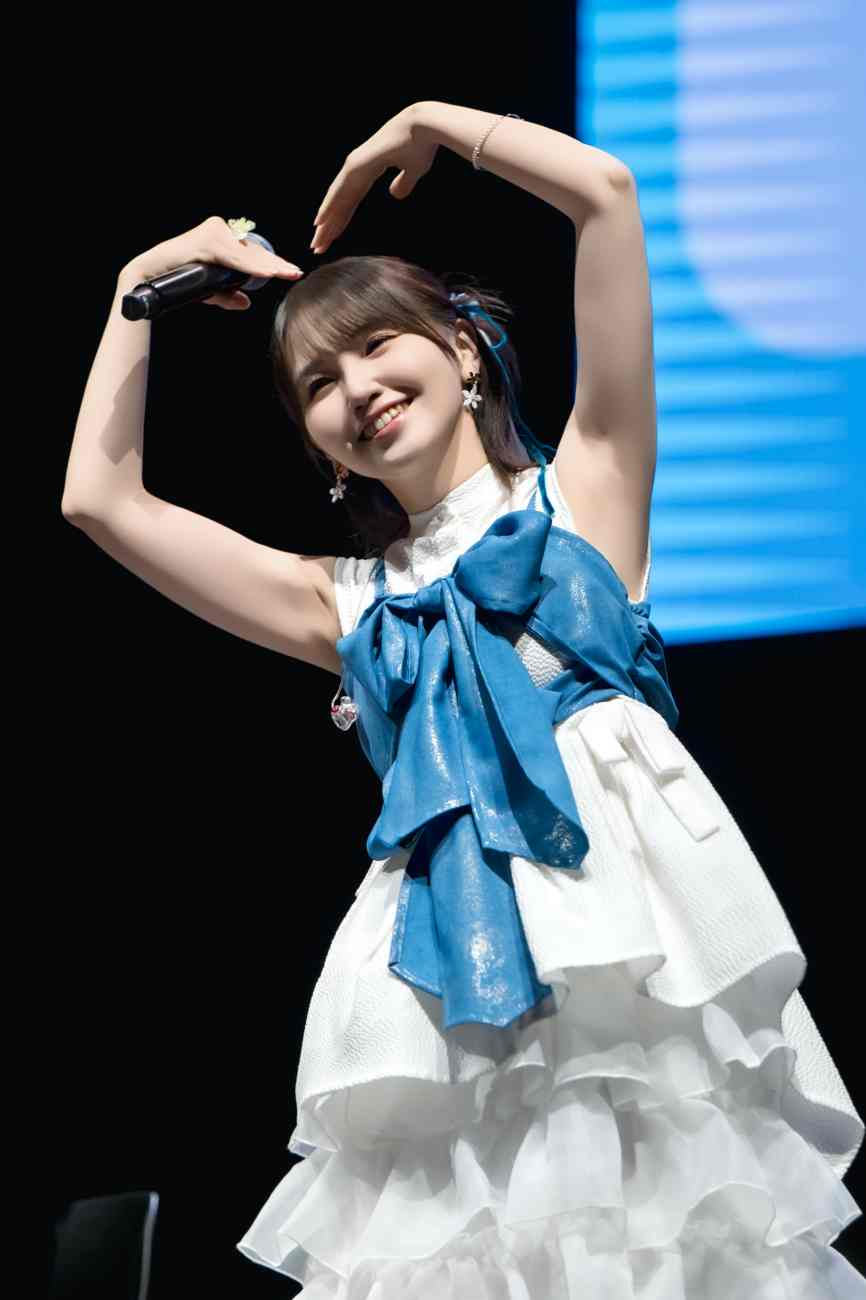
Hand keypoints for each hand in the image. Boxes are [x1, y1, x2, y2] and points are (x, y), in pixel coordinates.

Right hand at [120, 216, 303, 310]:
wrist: (150, 276)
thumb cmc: (178, 281)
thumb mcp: (210, 292)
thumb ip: (228, 296)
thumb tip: (247, 303)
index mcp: (222, 238)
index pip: (253, 253)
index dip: (273, 263)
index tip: (292, 272)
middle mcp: (219, 230)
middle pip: (254, 252)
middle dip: (276, 264)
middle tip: (296, 272)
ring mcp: (213, 233)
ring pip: (247, 255)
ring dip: (268, 266)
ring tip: (287, 274)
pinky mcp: (206, 241)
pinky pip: (234, 257)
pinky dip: (250, 267)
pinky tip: (267, 273)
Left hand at [310, 104, 438, 254]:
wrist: (426, 127)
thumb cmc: (422, 146)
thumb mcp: (413, 172)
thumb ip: (403, 183)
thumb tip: (395, 195)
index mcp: (369, 169)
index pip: (350, 200)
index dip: (341, 220)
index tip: (333, 237)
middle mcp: (358, 167)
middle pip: (339, 203)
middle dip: (329, 227)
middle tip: (318, 247)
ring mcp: (355, 165)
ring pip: (336, 200)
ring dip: (325, 222)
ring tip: (315, 243)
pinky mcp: (356, 164)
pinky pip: (339, 191)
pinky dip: (328, 207)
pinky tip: (319, 222)